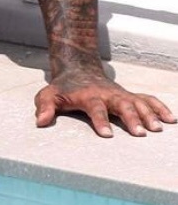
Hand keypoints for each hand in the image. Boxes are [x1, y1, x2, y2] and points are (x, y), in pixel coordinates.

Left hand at [34, 69, 175, 137]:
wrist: (79, 70)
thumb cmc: (63, 88)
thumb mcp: (49, 95)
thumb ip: (45, 107)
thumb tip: (40, 123)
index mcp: (88, 95)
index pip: (95, 108)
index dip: (101, 120)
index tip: (107, 134)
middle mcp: (108, 94)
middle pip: (122, 104)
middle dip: (132, 118)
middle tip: (141, 133)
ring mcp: (121, 94)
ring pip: (138, 102)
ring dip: (149, 114)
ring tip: (158, 129)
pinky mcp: (129, 95)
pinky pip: (148, 99)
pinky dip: (160, 107)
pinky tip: (171, 119)